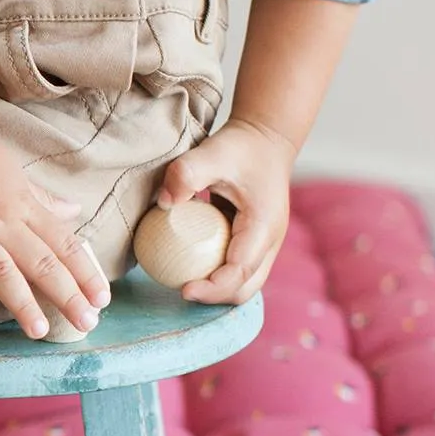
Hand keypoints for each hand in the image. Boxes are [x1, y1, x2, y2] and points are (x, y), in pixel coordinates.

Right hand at [0, 111, 110, 337]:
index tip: (102, 299)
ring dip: (21, 303)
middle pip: (39, 261)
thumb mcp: (12, 170)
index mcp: (21, 203)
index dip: (84, 272)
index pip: (62, 243)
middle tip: (86, 323)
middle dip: (66, 294)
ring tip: (37, 332)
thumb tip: (75, 210)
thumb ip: (42, 198)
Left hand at [157, 117, 293, 304]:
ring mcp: (264, 245)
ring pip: (243, 284)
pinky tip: (187, 263)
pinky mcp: (253, 242)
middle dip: (214, 296)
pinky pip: (236, 270)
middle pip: (245, 288)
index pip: (240, 271)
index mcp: (264, 226)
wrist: (266, 138)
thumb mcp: (212, 152)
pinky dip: (216, 274)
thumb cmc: (241, 147)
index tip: (183, 290)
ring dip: (215, 289)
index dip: (213, 288)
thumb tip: (164, 204)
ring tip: (181, 280)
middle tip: (179, 289)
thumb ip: (186, 174)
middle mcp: (269, 242)